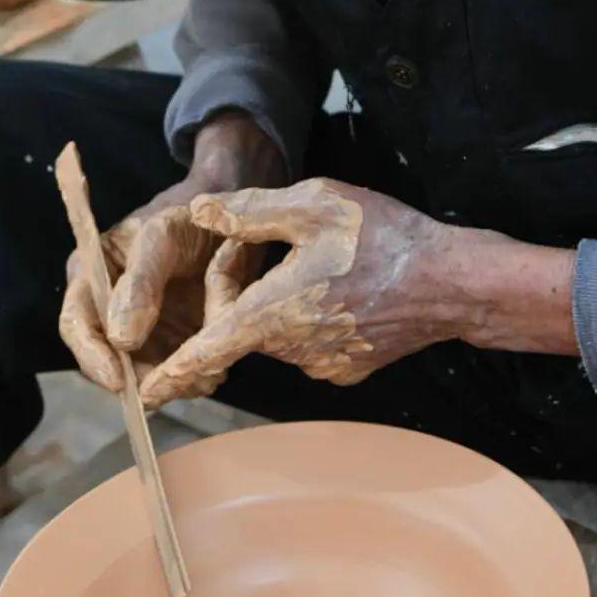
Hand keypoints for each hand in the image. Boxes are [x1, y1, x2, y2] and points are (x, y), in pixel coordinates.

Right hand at [59, 112, 284, 392]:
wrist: (231, 223)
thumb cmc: (188, 219)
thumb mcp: (162, 237)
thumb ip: (139, 284)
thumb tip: (121, 340)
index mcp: (91, 277)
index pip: (76, 324)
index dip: (91, 356)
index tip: (117, 380)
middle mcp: (108, 311)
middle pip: (106, 361)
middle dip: (137, 378)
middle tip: (171, 383)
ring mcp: (140, 332)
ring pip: (141, 376)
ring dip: (169, 383)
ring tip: (203, 374)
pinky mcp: (171, 347)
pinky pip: (173, 375)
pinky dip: (190, 378)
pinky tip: (213, 370)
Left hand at [137, 177, 577, 407]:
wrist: (453, 282)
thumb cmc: (384, 236)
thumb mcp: (315, 203)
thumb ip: (250, 212)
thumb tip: (198, 213)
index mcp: (276, 309)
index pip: (210, 348)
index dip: (174, 370)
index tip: (143, 393)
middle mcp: (294, 347)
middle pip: (247, 327)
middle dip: (251, 297)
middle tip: (299, 256)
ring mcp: (323, 365)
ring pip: (279, 335)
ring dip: (285, 307)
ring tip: (330, 269)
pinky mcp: (346, 371)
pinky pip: (311, 346)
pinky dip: (315, 322)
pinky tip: (348, 293)